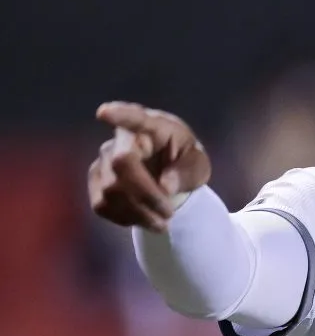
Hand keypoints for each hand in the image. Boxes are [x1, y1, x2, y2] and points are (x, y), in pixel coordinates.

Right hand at [88, 101, 211, 231]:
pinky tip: (143, 218)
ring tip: (162, 223)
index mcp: (153, 126)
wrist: (169, 175)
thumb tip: (165, 186)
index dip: (119, 115)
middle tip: (169, 215)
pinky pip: (102, 204)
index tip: (104, 112)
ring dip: (138, 212)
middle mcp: (123, 138)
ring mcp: (105, 158)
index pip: (134, 117)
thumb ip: (187, 172)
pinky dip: (125, 218)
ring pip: (110, 189)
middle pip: (122, 163)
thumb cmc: (185, 161)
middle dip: (146, 194)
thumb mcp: (198, 165)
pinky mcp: (96, 180)